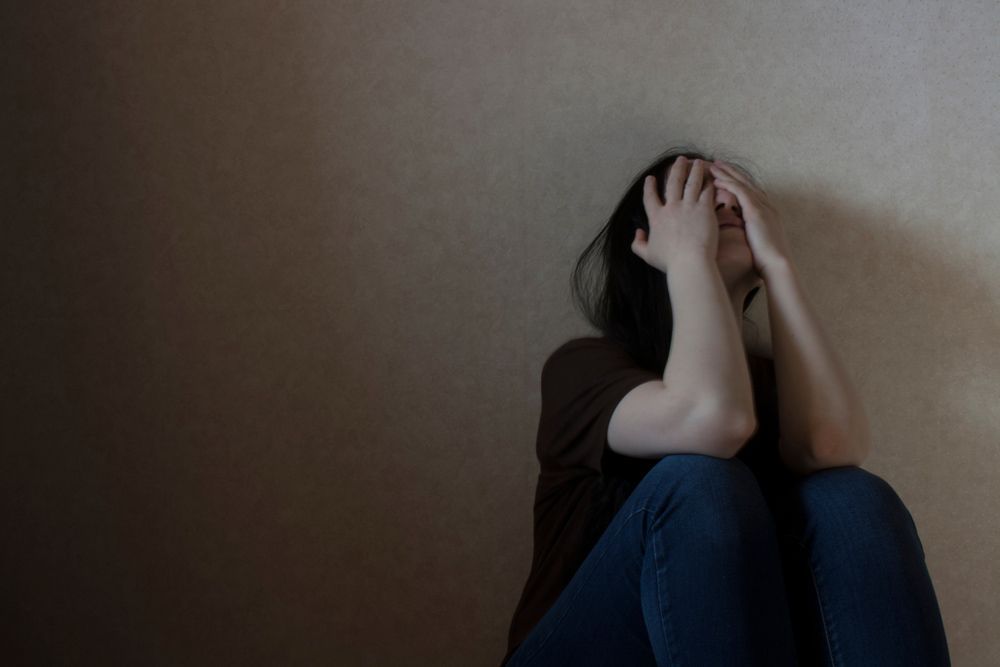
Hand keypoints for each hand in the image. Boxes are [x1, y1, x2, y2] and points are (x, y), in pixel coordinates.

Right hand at [633, 157, 718, 272]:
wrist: (689, 262)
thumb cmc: (669, 261)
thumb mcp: (647, 255)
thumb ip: (638, 244)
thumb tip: (637, 233)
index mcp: (657, 217)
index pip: (650, 197)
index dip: (649, 186)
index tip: (650, 178)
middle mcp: (672, 208)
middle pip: (673, 182)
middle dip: (677, 169)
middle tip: (681, 159)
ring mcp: (689, 207)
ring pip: (692, 182)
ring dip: (695, 170)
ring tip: (698, 162)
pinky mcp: (704, 210)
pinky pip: (706, 191)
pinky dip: (709, 183)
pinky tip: (712, 177)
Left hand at [709, 161, 791, 277]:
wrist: (776, 264)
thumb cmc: (765, 259)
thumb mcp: (755, 239)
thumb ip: (748, 230)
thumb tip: (736, 229)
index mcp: (767, 211)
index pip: (750, 190)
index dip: (737, 181)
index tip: (724, 175)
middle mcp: (766, 205)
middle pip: (746, 182)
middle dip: (731, 172)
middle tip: (717, 163)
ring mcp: (762, 206)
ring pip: (742, 184)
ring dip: (727, 174)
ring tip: (713, 166)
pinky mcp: (756, 211)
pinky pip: (740, 192)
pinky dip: (728, 184)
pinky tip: (717, 180)